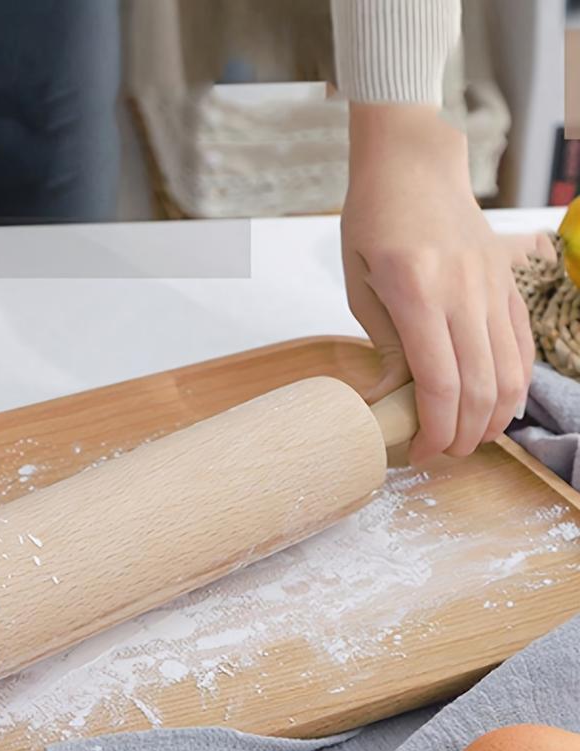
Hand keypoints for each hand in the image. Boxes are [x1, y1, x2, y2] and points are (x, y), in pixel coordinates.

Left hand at [341, 104, 538, 462]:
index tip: (417, 450)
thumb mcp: (361, 287)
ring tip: (467, 439)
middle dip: (461, 434)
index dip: (432, 428)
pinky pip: (523, 346)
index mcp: (417, 292)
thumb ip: (384, 345)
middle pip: (479, 386)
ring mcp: (494, 287)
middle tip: (439, 453)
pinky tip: (498, 408)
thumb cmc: (374, 223)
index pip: (438, 381)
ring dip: (492, 418)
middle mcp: (464, 292)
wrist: (416, 164)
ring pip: (510, 372)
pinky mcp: (508, 285)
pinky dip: (515, 385)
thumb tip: (390, 400)